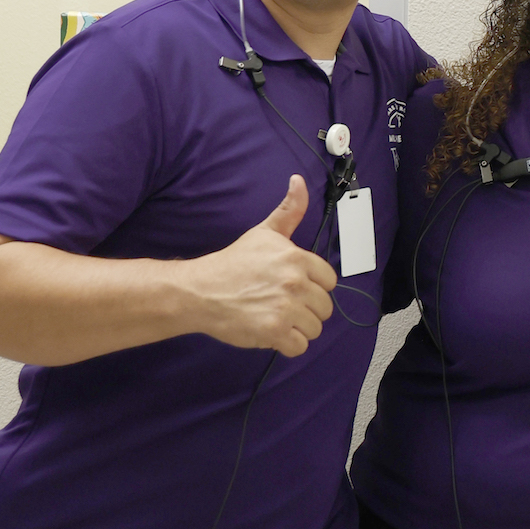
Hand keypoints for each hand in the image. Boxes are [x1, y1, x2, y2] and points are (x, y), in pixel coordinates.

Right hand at [185, 175, 336, 356]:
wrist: (200, 290)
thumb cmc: (234, 263)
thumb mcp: (264, 232)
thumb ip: (289, 210)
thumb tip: (299, 181)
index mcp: (297, 258)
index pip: (330, 281)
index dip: (314, 286)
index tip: (295, 287)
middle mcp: (295, 282)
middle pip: (324, 307)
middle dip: (307, 309)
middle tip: (283, 305)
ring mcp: (285, 308)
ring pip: (314, 328)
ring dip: (298, 328)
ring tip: (277, 318)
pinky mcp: (273, 331)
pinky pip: (299, 346)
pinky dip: (288, 345)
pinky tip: (272, 333)